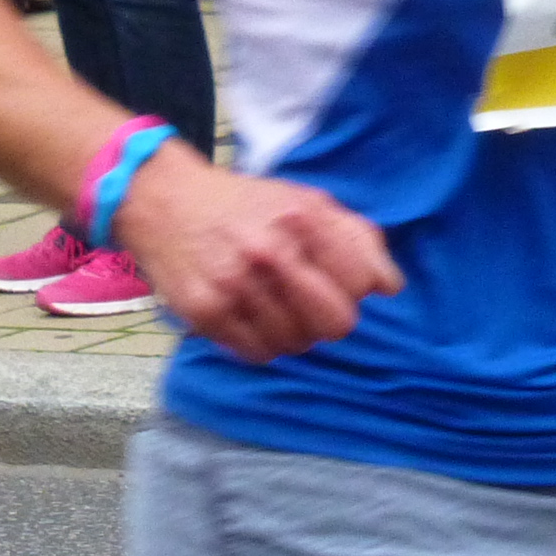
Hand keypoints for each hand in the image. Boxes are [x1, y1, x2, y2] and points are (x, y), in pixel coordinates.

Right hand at [115, 144, 403, 363]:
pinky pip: (258, 354)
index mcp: (302, 217)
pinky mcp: (205, 312)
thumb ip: (356, 237)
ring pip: (297, 344)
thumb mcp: (305, 200)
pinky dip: (263, 343)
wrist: (165, 200)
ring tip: (276, 306)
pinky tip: (252, 317)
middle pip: (336, 324)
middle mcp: (270, 251)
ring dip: (294, 333)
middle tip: (312, 304)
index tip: (336, 281)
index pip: (361, 282)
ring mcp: (235, 284)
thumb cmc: (246, 204)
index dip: (354, 288)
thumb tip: (391, 286)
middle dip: (331, 319)